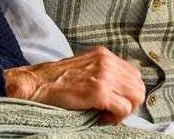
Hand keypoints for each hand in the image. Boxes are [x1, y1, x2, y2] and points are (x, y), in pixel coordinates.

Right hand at [3, 47, 144, 123]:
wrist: (35, 85)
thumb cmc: (56, 82)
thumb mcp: (83, 69)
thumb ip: (103, 74)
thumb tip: (120, 92)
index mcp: (104, 55)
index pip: (134, 76)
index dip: (127, 94)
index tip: (113, 103)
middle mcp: (106, 61)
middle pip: (139, 87)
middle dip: (128, 104)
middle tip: (110, 111)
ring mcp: (104, 75)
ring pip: (135, 98)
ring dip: (122, 111)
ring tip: (104, 113)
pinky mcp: (98, 90)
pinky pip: (123, 109)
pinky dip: (114, 118)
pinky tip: (99, 116)